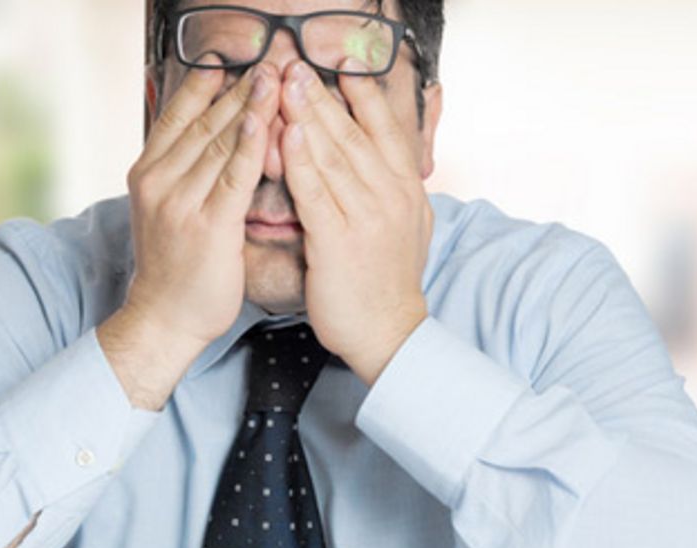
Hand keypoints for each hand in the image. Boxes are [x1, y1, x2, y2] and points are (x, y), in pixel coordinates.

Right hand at [124, 61, 280, 349]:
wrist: (164, 318)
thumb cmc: (174, 267)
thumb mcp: (167, 209)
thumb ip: (184, 172)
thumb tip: (213, 138)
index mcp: (147, 173)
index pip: (177, 116)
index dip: (203, 86)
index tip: (227, 60)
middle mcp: (159, 181)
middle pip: (205, 123)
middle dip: (239, 89)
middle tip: (269, 62)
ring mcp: (181, 202)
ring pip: (221, 144)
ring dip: (251, 107)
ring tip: (275, 78)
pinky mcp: (208, 226)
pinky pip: (234, 178)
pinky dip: (251, 147)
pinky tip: (266, 122)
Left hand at [278, 61, 431, 384]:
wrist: (390, 334)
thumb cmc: (388, 281)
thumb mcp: (410, 225)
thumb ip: (398, 188)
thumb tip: (392, 156)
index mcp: (408, 189)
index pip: (386, 130)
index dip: (365, 94)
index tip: (344, 64)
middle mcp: (391, 197)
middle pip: (354, 134)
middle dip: (324, 96)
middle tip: (298, 66)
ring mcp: (367, 218)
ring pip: (333, 156)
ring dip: (308, 116)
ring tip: (286, 86)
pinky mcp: (338, 242)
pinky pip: (315, 192)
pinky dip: (300, 160)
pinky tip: (286, 134)